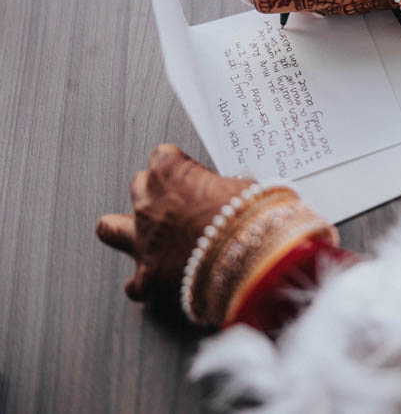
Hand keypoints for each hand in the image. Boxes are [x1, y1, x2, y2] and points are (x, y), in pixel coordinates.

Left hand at [96, 144, 250, 302]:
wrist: (250, 253)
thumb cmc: (249, 216)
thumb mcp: (243, 188)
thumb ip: (226, 186)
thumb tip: (230, 191)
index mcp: (169, 173)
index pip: (163, 157)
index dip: (181, 168)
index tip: (196, 177)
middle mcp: (149, 203)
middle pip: (138, 186)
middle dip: (156, 194)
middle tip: (179, 204)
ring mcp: (143, 240)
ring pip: (110, 228)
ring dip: (123, 230)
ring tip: (142, 236)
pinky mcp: (148, 276)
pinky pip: (134, 283)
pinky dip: (144, 283)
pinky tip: (156, 282)